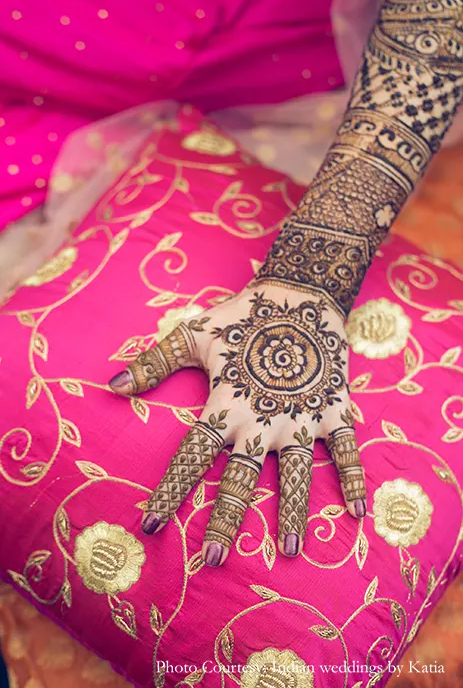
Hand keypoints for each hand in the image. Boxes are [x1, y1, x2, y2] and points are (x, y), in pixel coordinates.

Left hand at [108, 283, 365, 565]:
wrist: (298, 295)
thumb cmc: (242, 318)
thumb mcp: (193, 335)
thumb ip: (154, 362)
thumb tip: (111, 387)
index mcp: (226, 406)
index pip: (191, 457)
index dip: (170, 492)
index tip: (152, 525)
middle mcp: (262, 421)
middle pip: (240, 479)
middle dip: (226, 519)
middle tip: (214, 558)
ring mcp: (301, 418)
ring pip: (295, 475)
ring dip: (293, 513)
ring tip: (291, 550)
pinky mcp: (334, 410)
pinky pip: (347, 450)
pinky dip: (353, 478)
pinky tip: (357, 513)